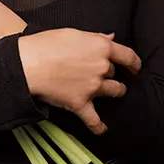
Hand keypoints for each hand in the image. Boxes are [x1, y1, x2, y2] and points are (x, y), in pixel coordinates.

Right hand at [18, 29, 141, 135]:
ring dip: (114, 92)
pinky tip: (103, 129)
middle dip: (109, 73)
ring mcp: (93, 87)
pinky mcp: (81, 104)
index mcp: (101, 47)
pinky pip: (94, 120)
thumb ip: (95, 37)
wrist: (29, 64)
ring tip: (112, 93)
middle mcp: (101, 68)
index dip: (134, 62)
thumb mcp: (73, 33)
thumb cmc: (47, 44)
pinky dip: (99, 126)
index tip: (135, 67)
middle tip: (101, 73)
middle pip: (114, 73)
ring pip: (113, 92)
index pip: (128, 55)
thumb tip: (111, 38)